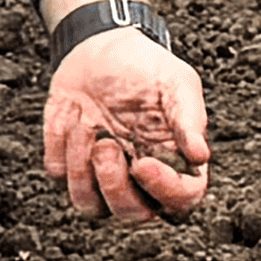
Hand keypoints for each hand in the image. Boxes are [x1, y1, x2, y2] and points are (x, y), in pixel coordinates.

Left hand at [38, 0, 211, 223]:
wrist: (100, 46)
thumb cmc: (146, 67)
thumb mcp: (177, 82)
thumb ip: (190, 119)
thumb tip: (201, 157)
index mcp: (174, 161)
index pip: (180, 201)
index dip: (164, 192)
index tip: (144, 164)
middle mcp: (139, 177)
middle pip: (131, 214)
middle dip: (114, 186)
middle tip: (107, 144)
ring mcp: (101, 173)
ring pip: (90, 205)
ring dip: (82, 168)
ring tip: (86, 125)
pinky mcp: (68, 161)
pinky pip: (58, 175)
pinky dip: (61, 147)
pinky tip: (72, 115)